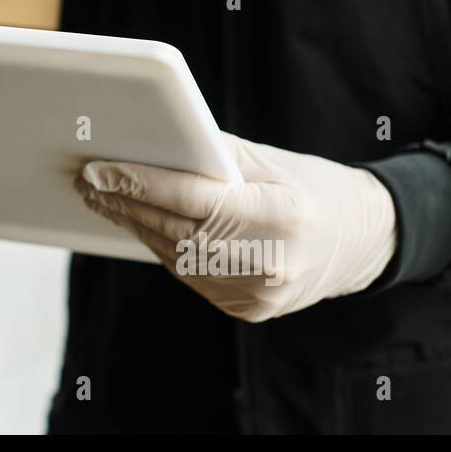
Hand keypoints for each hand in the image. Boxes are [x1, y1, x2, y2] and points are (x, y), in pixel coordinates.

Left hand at [74, 134, 396, 321]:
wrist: (364, 241)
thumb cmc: (312, 187)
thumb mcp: (272, 161)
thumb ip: (214, 155)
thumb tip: (152, 142)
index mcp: (281, 217)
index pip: (196, 200)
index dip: (143, 184)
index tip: (100, 169)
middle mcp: (270, 262)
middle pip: (177, 231)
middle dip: (126, 203)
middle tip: (87, 180)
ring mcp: (258, 293)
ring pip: (176, 257)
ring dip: (134, 224)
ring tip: (102, 196)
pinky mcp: (247, 309)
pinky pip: (190, 275)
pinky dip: (160, 246)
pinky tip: (137, 221)